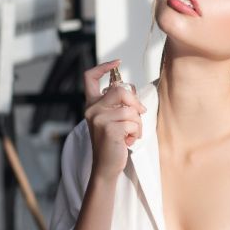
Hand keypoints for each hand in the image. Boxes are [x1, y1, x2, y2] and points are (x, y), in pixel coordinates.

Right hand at [83, 60, 146, 180]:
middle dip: (135, 102)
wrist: (106, 167)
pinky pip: (132, 123)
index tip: (117, 62)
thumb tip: (131, 89)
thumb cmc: (113, 142)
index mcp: (92, 104)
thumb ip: (118, 103)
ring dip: (137, 123)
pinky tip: (127, 141)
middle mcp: (92, 109)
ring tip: (130, 134)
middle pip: (120, 89)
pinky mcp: (108, 129)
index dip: (103, 66)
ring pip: (130, 109)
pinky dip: (136, 133)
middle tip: (139, 114)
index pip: (89, 77)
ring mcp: (98, 119)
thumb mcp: (113, 119)